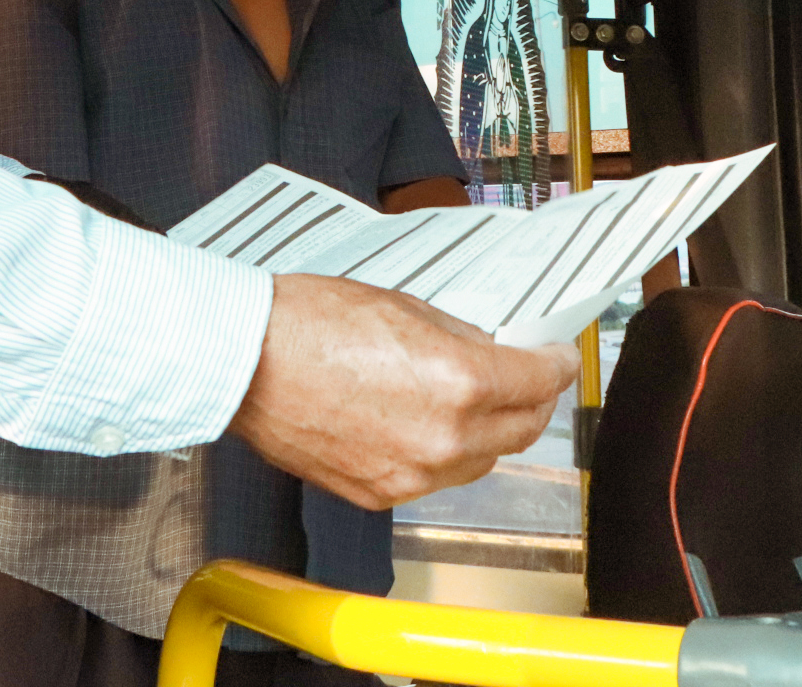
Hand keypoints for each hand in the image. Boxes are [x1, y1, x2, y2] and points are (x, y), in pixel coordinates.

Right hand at [228, 274, 576, 509]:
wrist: (244, 362)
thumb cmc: (306, 322)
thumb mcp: (404, 305)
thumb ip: (458, 336)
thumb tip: (487, 351)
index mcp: (461, 383)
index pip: (539, 382)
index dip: (556, 365)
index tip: (557, 357)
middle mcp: (445, 439)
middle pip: (521, 430)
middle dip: (533, 401)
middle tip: (530, 379)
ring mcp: (412, 475)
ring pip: (482, 462)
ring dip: (491, 432)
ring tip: (477, 403)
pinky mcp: (379, 494)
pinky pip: (434, 479)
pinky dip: (443, 454)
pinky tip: (426, 425)